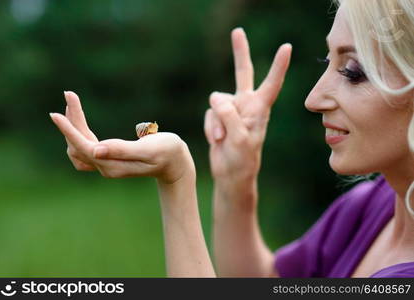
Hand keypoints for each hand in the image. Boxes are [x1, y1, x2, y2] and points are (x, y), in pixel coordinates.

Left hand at [50, 92, 194, 184]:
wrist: (176, 163)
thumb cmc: (168, 152)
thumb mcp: (149, 149)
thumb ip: (123, 150)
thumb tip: (96, 151)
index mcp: (113, 165)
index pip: (84, 147)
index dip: (69, 130)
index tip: (55, 114)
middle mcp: (106, 167)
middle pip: (78, 144)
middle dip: (72, 120)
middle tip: (70, 95)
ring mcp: (106, 164)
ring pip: (79, 145)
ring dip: (73, 125)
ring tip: (73, 101)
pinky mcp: (109, 159)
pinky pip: (85, 146)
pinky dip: (79, 132)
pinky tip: (79, 120)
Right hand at [204, 28, 291, 183]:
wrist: (231, 175)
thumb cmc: (243, 160)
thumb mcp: (240, 139)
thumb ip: (229, 115)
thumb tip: (216, 98)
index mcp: (260, 109)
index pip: (271, 84)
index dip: (278, 66)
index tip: (287, 48)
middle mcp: (247, 105)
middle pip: (243, 73)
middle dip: (240, 52)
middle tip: (238, 32)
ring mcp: (231, 110)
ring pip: (217, 101)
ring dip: (216, 122)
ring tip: (223, 139)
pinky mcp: (218, 117)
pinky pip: (208, 113)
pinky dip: (210, 127)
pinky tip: (217, 140)